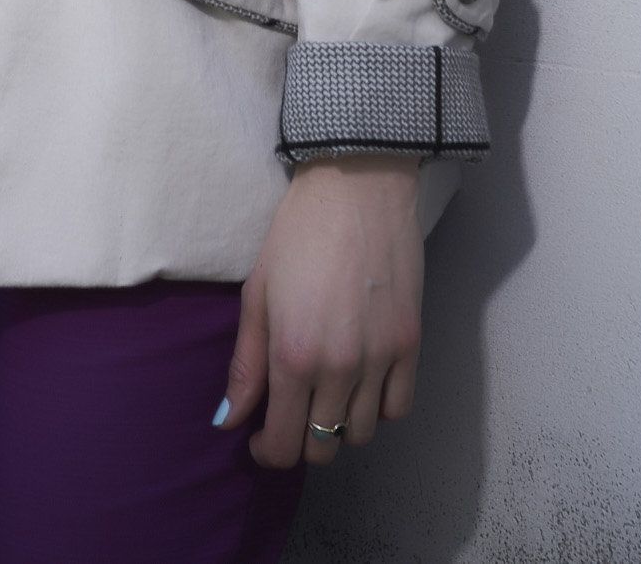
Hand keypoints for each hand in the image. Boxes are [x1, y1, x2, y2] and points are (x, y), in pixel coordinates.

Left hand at [220, 153, 422, 468]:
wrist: (357, 187)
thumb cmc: (297, 234)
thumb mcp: (257, 295)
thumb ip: (245, 365)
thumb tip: (229, 422)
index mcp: (294, 356)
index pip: (284, 445)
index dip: (268, 453)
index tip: (260, 439)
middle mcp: (340, 368)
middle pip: (323, 449)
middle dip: (301, 443)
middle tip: (290, 416)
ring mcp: (381, 359)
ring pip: (361, 434)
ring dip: (338, 427)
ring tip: (324, 397)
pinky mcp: (411, 344)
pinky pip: (397, 407)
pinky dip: (377, 409)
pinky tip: (360, 386)